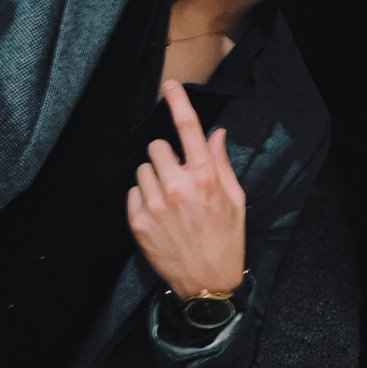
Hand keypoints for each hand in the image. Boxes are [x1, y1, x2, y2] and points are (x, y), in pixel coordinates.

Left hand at [127, 79, 245, 300]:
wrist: (208, 283)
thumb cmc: (226, 239)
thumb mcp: (234, 200)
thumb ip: (220, 163)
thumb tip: (214, 134)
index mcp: (205, 179)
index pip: (188, 129)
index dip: (178, 101)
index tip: (170, 84)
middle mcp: (177, 188)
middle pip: (157, 147)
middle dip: (166, 158)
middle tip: (178, 177)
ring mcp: (155, 205)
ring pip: (143, 169)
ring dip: (154, 178)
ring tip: (168, 200)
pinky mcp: (138, 222)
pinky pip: (133, 191)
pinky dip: (143, 198)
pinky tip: (158, 215)